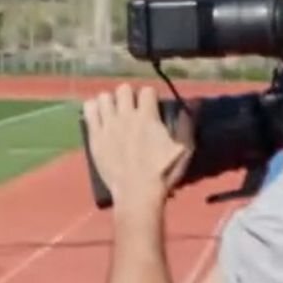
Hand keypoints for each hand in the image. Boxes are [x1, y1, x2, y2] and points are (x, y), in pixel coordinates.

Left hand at [81, 85, 192, 208]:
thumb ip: (187, 124)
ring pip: (104, 96)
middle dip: (129, 96)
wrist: (137, 194)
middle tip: (131, 110)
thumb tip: (194, 103)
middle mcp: (126, 116)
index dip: (149, 97)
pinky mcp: (95, 136)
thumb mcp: (184, 150)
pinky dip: (93, 109)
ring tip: (114, 113)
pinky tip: (99, 117)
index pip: (146, 90)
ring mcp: (108, 125)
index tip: (150, 107)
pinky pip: (89, 110)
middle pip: (124, 89)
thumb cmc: (162, 174)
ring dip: (110, 102)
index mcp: (148, 117)